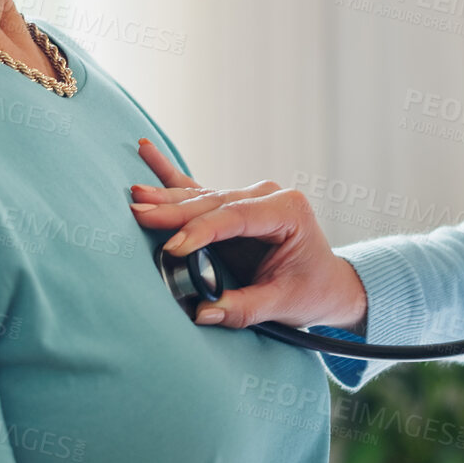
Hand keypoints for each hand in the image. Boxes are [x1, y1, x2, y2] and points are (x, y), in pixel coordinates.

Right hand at [130, 139, 367, 332]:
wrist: (328, 282)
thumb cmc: (312, 291)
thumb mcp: (285, 304)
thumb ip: (245, 307)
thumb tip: (203, 312)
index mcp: (288, 210)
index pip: (236, 217)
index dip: (202, 231)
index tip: (173, 247)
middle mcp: (268, 195)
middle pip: (213, 202)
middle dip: (173, 209)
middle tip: (137, 211)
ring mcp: (249, 196)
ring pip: (201, 195)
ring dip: (166, 196)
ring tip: (135, 193)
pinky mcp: (233, 205)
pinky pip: (198, 190)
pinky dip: (170, 177)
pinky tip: (147, 150)